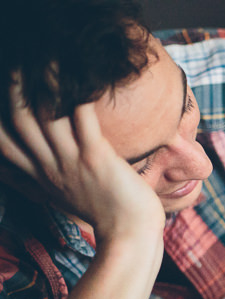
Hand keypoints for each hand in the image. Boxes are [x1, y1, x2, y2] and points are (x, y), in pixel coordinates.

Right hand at [0, 75, 163, 237]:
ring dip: (44, 82)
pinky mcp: (97, 157)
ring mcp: (72, 162)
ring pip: (45, 114)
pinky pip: (81, 119)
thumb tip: (54, 172)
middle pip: (19, 121)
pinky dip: (78, 95)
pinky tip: (81, 76)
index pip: (6, 145)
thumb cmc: (111, 218)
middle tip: (17, 62)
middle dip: (16, 89)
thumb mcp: (73, 200)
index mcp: (44, 178)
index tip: (1, 100)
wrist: (130, 237)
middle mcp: (52, 168)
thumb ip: (60, 182)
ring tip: (44, 56)